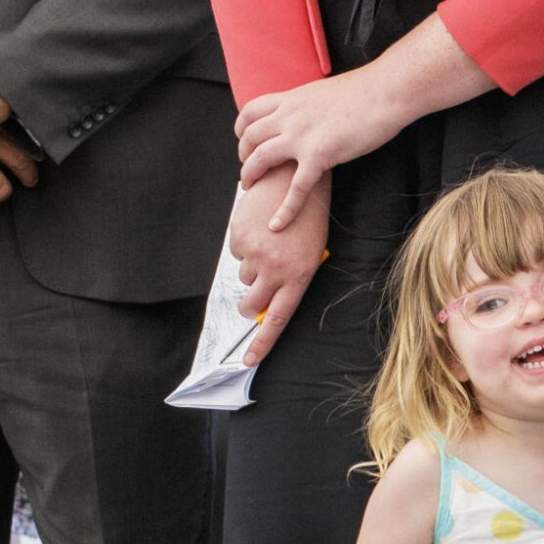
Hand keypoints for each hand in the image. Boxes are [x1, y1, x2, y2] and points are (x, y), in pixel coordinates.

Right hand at [232, 166, 330, 364]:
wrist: (294, 182)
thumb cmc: (306, 220)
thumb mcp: (308, 254)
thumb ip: (289, 280)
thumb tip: (267, 305)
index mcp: (299, 277)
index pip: (278, 318)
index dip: (263, 343)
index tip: (249, 361)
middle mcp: (276, 269)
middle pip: (251, 304)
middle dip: (248, 305)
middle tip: (252, 297)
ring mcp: (257, 254)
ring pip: (242, 277)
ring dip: (250, 267)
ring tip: (267, 244)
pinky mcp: (240, 237)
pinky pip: (235, 253)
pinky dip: (243, 244)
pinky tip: (258, 228)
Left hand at [236, 72, 398, 227]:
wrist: (386, 91)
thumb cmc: (366, 90)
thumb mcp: (325, 92)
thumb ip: (310, 104)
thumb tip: (311, 112)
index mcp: (292, 98)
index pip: (251, 111)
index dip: (242, 128)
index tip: (244, 140)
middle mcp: (290, 116)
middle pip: (250, 137)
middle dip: (244, 155)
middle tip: (249, 170)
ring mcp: (301, 136)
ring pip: (261, 159)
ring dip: (250, 175)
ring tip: (250, 189)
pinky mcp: (319, 155)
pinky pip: (296, 188)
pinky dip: (284, 209)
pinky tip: (277, 224)